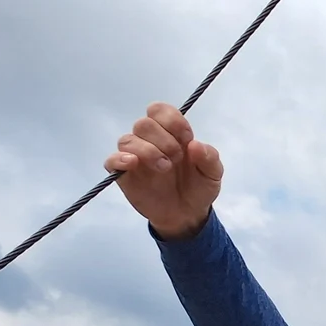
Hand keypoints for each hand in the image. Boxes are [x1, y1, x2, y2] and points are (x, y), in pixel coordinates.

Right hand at [105, 102, 222, 240]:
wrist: (187, 214)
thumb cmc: (199, 187)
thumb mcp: (213, 174)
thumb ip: (210, 158)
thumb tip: (195, 145)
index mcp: (170, 133)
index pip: (159, 110)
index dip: (172, 120)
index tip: (186, 138)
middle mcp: (149, 140)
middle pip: (143, 124)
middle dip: (163, 139)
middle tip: (177, 158)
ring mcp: (134, 156)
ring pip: (128, 140)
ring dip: (148, 151)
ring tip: (165, 168)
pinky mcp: (123, 173)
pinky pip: (111, 160)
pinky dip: (120, 159)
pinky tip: (133, 163)